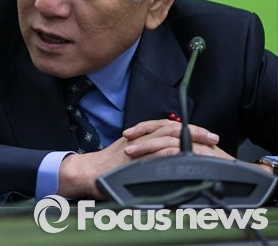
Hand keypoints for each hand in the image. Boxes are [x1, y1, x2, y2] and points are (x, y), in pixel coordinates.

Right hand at [58, 119, 229, 199]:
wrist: (88, 172)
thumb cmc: (107, 168)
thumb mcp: (129, 155)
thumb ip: (146, 153)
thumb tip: (166, 158)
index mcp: (141, 137)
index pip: (168, 127)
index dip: (189, 128)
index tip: (206, 134)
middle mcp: (141, 138)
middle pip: (171, 128)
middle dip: (195, 131)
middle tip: (212, 137)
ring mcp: (138, 147)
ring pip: (166, 136)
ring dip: (189, 139)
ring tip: (206, 145)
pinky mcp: (134, 158)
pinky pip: (156, 152)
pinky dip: (172, 152)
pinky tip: (185, 154)